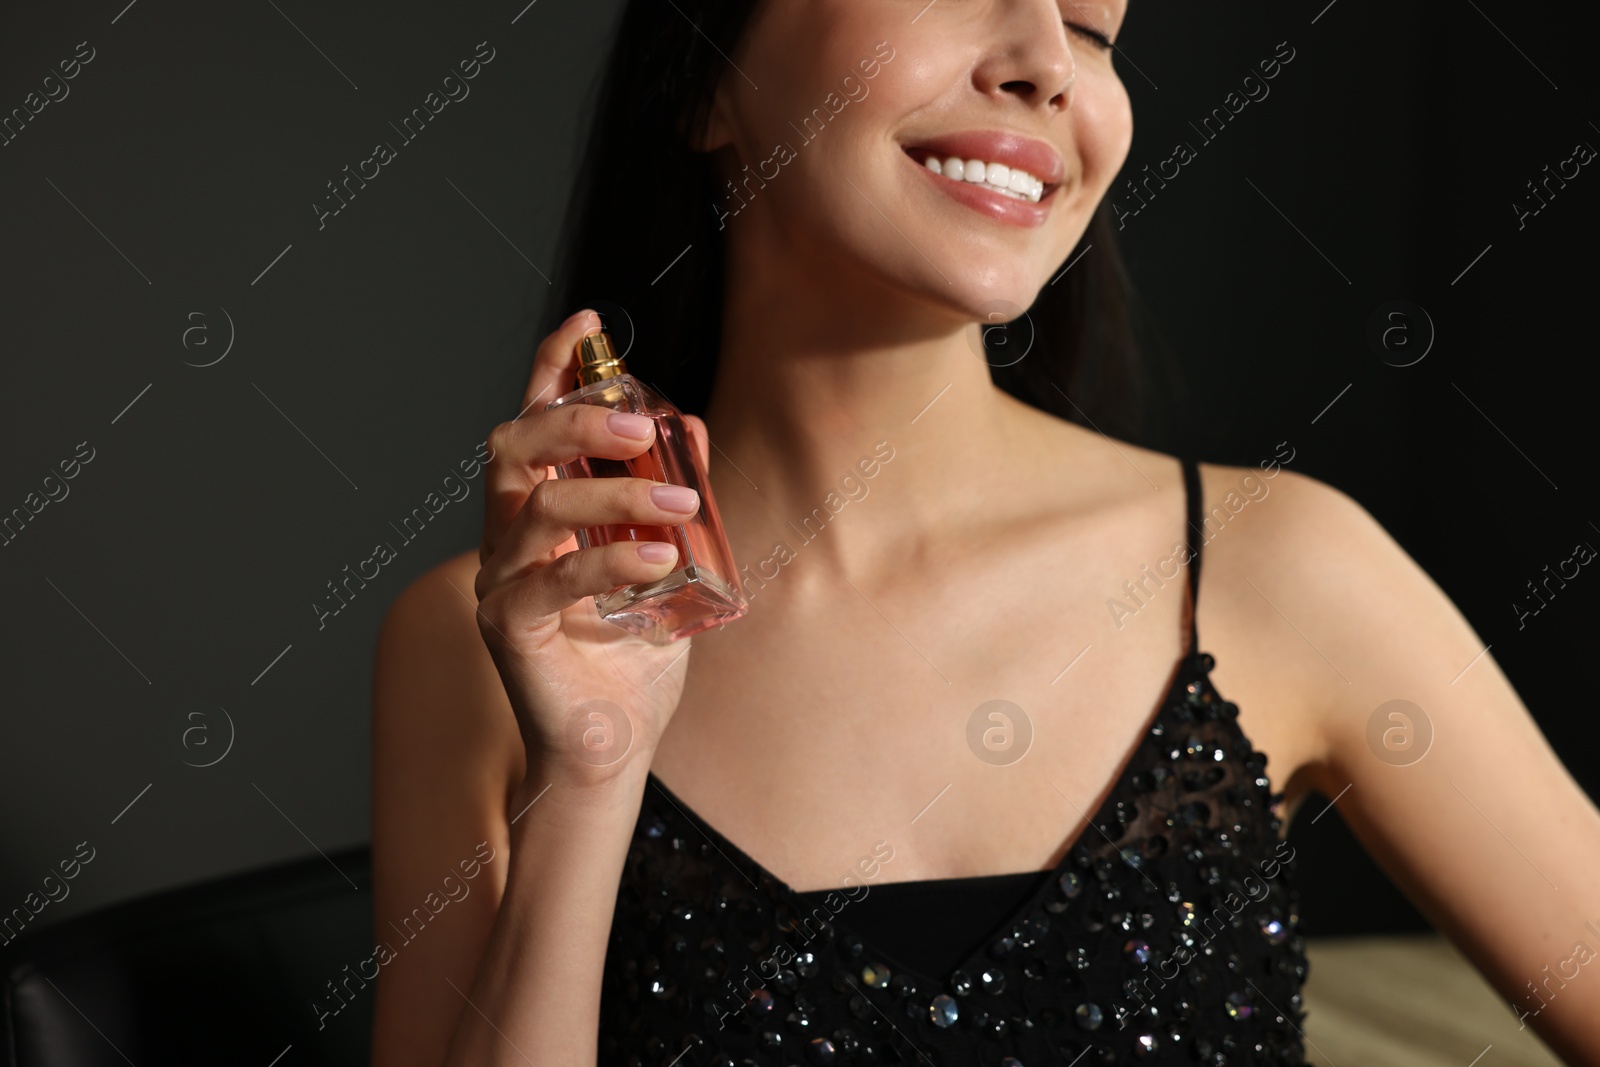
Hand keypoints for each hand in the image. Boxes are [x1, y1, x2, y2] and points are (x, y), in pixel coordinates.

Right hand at [473, 309, 710, 791]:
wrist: (613, 744)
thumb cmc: (632, 656)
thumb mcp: (668, 564)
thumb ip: (673, 500)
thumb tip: (694, 430)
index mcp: (540, 512)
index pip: (534, 424)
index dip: (551, 369)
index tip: (589, 325)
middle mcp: (509, 538)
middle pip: (514, 448)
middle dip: (574, 421)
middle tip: (637, 422)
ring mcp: (502, 582)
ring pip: (539, 508)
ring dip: (613, 494)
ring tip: (680, 505)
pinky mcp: (510, 629)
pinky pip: (553, 579)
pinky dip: (608, 560)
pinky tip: (660, 557)